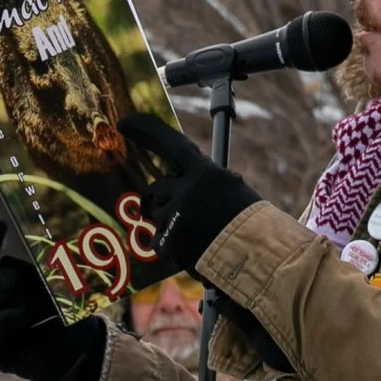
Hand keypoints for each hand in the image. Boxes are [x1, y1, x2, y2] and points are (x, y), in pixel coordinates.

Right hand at [0, 223, 104, 380]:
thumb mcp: (48, 278)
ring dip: (17, 303)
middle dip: (8, 282)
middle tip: (37, 289)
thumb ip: (25, 256)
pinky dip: (10, 321)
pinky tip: (26, 320)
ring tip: (41, 309)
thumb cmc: (70, 313)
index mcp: (5, 287)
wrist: (84, 349)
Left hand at [117, 114, 264, 277]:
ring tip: (197, 235)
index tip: (124, 123)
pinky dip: (171, 246)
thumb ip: (200, 182)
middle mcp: (185, 190)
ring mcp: (173, 216)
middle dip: (160, 199)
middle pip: (157, 187)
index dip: (145, 130)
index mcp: (204, 172)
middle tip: (177, 211)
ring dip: (169, 223)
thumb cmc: (247, 224)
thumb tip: (176, 182)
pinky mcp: (166, 241)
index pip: (170, 144)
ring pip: (155, 215)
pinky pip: (158, 239)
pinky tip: (192, 250)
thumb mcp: (229, 189)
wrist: (255, 257)